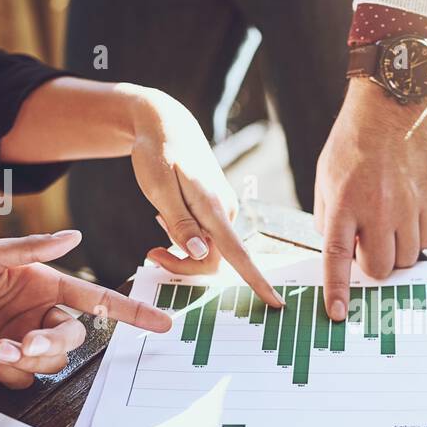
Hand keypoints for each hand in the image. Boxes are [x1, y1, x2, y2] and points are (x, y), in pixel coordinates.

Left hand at [0, 230, 170, 388]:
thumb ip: (31, 250)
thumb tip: (73, 236)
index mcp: (42, 285)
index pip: (96, 299)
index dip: (131, 311)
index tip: (161, 322)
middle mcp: (36, 314)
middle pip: (72, 339)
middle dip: (51, 345)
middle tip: (23, 343)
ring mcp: (20, 340)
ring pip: (50, 364)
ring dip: (23, 359)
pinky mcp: (1, 365)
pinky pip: (22, 379)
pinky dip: (3, 371)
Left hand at [126, 88, 282, 307]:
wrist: (167, 123)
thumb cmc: (158, 152)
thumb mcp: (159, 187)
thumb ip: (180, 222)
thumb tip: (200, 253)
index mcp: (214, 208)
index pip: (239, 254)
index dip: (256, 281)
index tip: (276, 303)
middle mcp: (225, 212)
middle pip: (214, 260)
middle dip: (184, 265)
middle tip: (150, 253)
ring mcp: (223, 210)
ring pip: (208, 250)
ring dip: (181, 250)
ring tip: (157, 220)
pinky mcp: (216, 209)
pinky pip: (206, 237)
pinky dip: (185, 237)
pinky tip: (167, 215)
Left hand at [316, 78, 426, 319]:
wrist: (392, 106)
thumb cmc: (353, 141)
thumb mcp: (326, 178)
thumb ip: (329, 217)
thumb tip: (340, 251)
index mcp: (343, 203)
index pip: (337, 258)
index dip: (337, 290)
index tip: (337, 314)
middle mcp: (376, 210)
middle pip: (380, 268)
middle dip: (372, 267)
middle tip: (366, 247)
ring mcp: (406, 207)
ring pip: (407, 258)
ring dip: (395, 255)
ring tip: (387, 232)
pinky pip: (426, 239)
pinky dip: (415, 240)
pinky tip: (406, 223)